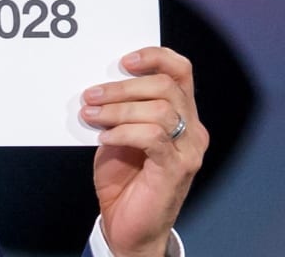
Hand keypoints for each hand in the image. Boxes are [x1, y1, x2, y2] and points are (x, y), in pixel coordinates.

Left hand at [80, 47, 207, 256]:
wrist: (128, 228)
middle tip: (92, 94)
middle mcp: (192, 129)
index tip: (124, 60)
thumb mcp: (120, 134)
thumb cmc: (124, 179)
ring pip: (160, 110)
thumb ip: (121, 110)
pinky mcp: (177, 169)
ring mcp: (188, 150)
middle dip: (124, 87)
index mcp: (182, 114)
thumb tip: (98, 85)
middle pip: (167, 87)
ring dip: (119, 109)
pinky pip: (153, 137)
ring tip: (91, 114)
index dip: (155, 57)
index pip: (181, 72)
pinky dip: (125, 132)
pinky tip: (105, 137)